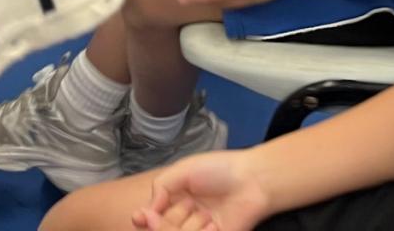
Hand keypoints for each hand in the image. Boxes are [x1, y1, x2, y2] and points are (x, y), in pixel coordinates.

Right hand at [132, 153, 271, 230]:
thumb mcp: (184, 170)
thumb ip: (161, 187)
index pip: (150, 217)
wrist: (252, 180)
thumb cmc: (219, 170)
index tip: (141, 217)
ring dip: (186, 229)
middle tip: (189, 205)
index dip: (143, 220)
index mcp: (174, 200)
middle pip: (160, 230)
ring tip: (205, 214)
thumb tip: (146, 211)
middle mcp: (183, 218)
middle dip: (169, 222)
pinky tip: (212, 224)